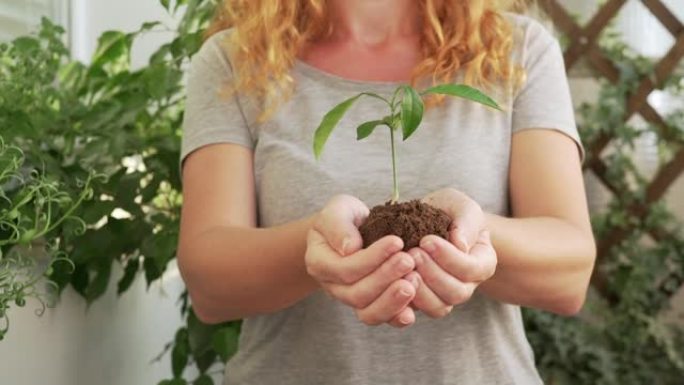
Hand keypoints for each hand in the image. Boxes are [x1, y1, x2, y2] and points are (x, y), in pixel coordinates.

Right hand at [305, 195, 419, 327]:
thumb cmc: (345, 219)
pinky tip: (412, 309)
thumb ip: (338, 225)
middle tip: (409, 260)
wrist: (354, 233)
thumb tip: (350, 248)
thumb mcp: (339, 210)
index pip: (344, 269)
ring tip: (414, 281)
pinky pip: (382, 319)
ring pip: (368, 313)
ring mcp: (351, 300)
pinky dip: (397, 316)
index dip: (371, 259)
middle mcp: (332, 287)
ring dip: (393, 300)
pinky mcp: (371, 306)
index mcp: (319, 262)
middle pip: (356, 294)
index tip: (397, 241)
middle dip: (385, 277)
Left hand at [408, 189, 496, 317]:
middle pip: (457, 293)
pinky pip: (416, 312)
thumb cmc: (447, 210)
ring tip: (402, 269)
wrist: (424, 220)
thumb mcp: (459, 205)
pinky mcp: (421, 302)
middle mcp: (467, 285)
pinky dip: (404, 302)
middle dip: (433, 274)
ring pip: (438, 307)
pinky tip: (392, 283)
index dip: (449, 258)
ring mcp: (444, 296)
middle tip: (411, 254)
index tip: (426, 240)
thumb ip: (466, 221)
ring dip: (420, 290)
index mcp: (482, 262)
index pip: (472, 269)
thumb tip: (460, 244)